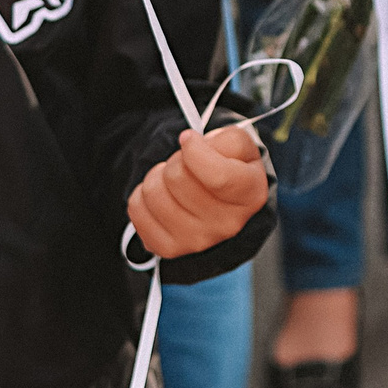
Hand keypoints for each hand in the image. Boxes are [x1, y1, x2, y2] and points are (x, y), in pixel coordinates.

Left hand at [127, 125, 268, 260]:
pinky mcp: (170, 248)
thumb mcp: (241, 146)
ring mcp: (198, 240)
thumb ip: (226, 139)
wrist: (222, 199)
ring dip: (158, 175)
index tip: (189, 140)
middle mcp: (227, 224)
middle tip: (185, 164)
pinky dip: (142, 195)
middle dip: (175, 160)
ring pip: (153, 192)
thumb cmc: (231, 166)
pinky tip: (162, 196)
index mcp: (250, 195)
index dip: (194, 150)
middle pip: (177, 178)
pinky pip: (137, 209)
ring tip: (173, 179)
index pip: (217, 176)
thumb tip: (190, 143)